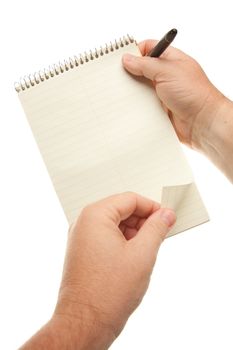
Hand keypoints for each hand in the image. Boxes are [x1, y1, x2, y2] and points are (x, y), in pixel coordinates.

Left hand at [21, 192, 175, 348]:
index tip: (167, 218)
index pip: (129, 199)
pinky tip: (135, 258)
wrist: (84, 324)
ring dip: (134, 233)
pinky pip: (107, 238)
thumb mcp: (142, 254)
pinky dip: (124, 242)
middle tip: (161, 235)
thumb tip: (166, 214)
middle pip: (121, 210)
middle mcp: (84, 223)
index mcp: (95, 216)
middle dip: (143, 221)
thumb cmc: (108, 292)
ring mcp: (81, 238)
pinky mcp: (83, 252)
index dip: (152, 207)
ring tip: (148, 250)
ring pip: (115, 225)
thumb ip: (157, 229)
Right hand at [122, 40, 225, 147]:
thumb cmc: (194, 93)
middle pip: (142, 69)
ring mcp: (162, 93)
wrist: (202, 122)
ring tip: (122, 93)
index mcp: (171, 60)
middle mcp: (166, 75)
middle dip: (130, 73)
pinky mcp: (159, 109)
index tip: (121, 59)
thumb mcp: (167, 71)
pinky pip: (143, 105)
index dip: (135, 51)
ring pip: (140, 88)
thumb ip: (145, 64)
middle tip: (118, 77)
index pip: (149, 49)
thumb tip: (127, 59)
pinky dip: (136, 106)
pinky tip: (129, 107)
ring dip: (133, 91)